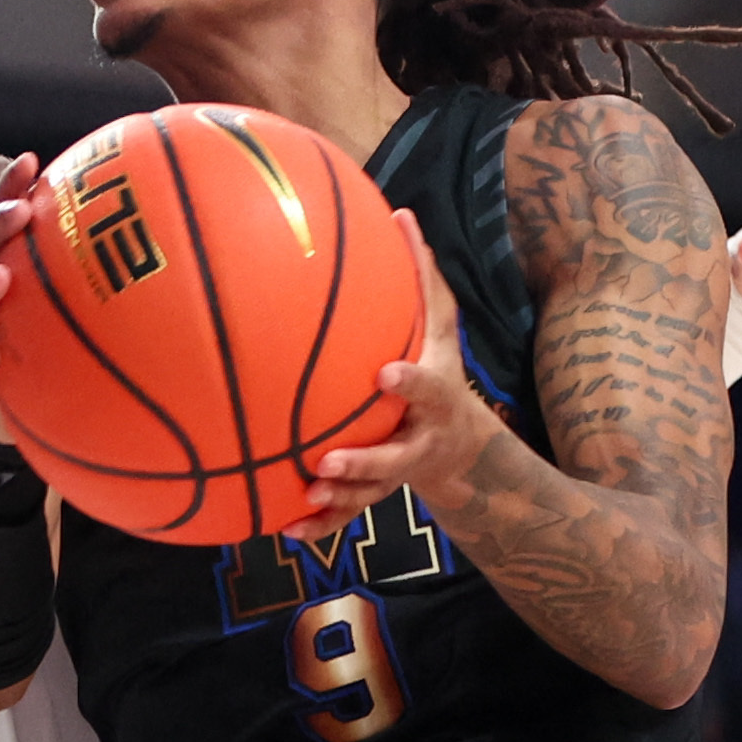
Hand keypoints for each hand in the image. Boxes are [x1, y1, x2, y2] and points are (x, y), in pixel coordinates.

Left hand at [285, 210, 496, 530]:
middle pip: (396, 458)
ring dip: (339, 501)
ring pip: (369, 494)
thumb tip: (402, 213)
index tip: (385, 375)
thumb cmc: (438, 370)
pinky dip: (317, 526)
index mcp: (436, 397)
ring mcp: (396, 473)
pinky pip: (345, 515)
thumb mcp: (440, 328)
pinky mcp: (375, 494)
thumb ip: (423, 279)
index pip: (429, 388)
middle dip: (365, 463)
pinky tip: (282, 528)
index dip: (410, 385)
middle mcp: (418, 439)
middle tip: (328, 462)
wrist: (459, 446)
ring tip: (305, 498)